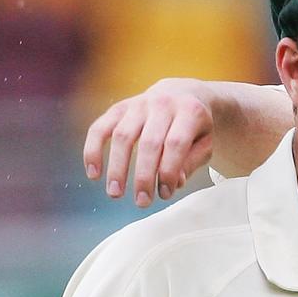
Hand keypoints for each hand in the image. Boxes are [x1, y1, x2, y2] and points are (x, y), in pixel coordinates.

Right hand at [83, 78, 215, 206]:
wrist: (182, 94)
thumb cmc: (195, 128)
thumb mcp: (204, 143)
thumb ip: (191, 163)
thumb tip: (173, 183)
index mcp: (190, 112)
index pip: (176, 144)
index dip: (168, 171)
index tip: (165, 194)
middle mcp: (162, 104)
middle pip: (149, 143)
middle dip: (143, 176)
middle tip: (141, 202)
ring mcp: (138, 104)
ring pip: (122, 136)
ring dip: (117, 168)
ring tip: (115, 193)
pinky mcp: (118, 108)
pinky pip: (99, 128)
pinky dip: (93, 151)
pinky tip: (93, 174)